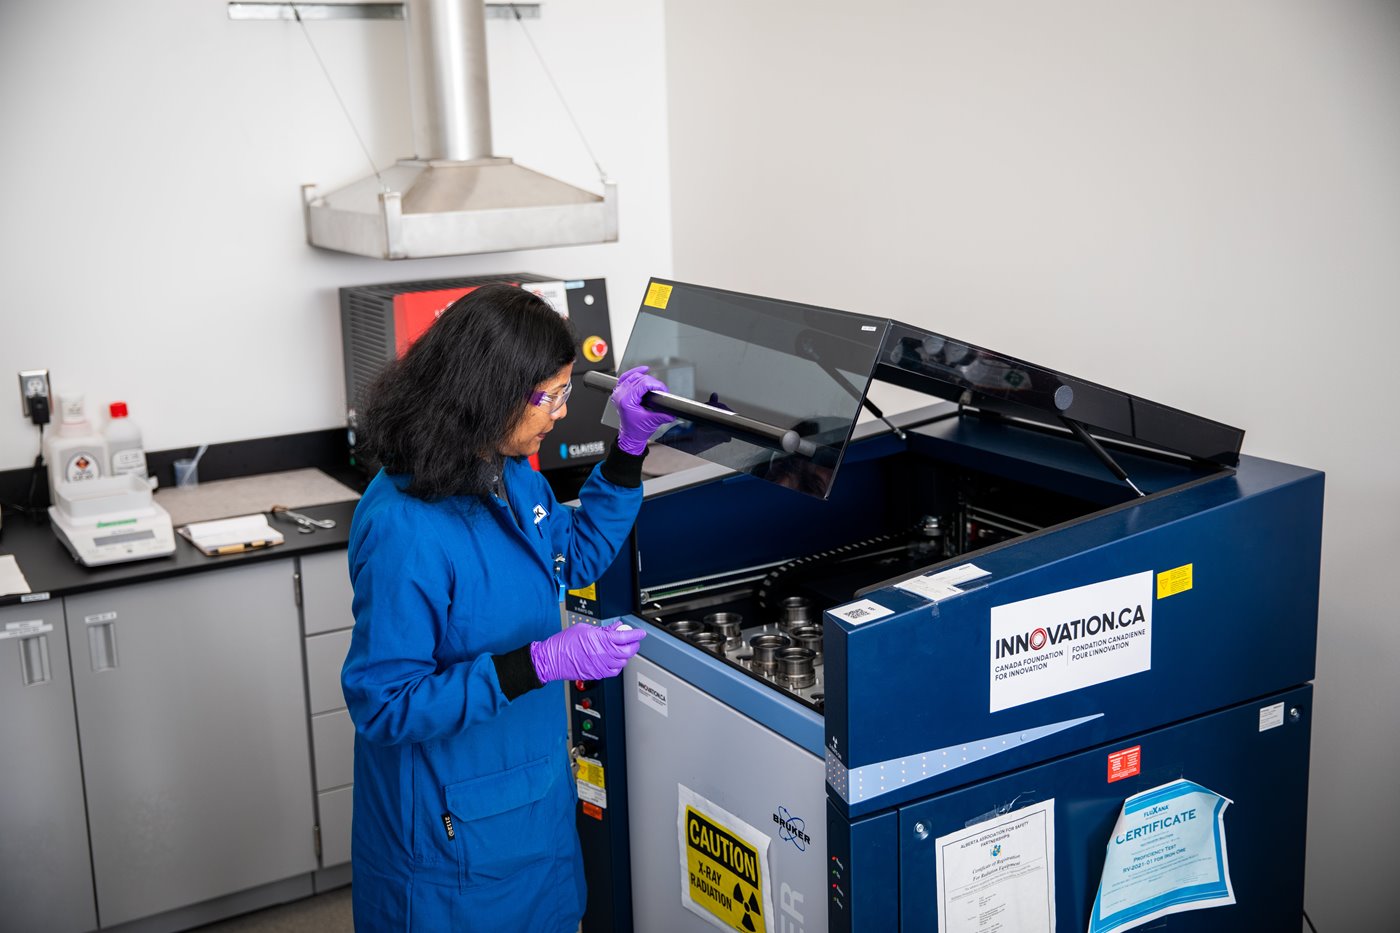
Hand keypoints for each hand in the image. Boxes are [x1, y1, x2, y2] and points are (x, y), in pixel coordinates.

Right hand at [530, 621, 646, 681]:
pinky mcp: (597, 674)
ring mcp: (600, 666)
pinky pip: (614, 671)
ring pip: (622, 662)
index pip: (625, 637)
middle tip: (633, 640)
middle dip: (633, 645)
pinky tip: (614, 660)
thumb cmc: (564, 643)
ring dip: (625, 655)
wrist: (552, 659)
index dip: (636, 634)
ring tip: (622, 649)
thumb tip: (615, 628)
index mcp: (600, 640)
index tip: (640, 633)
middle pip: (627, 651)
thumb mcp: (585, 629)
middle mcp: (603, 654)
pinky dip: (618, 665)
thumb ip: (603, 630)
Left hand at [612, 365, 675, 454]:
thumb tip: (673, 411)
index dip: (656, 384)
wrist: (630, 436)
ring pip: (633, 376)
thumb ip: (663, 415)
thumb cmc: (637, 430)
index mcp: (627, 401)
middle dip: (653, 382)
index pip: (643, 384)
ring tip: (654, 383)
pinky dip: (634, 373)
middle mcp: (621, 395)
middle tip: (661, 389)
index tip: (663, 389)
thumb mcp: (652, 422)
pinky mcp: (620, 392)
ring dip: (645, 377)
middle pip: (639, 378)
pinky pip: (626, 377)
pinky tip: (643, 370)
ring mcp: (619, 393)